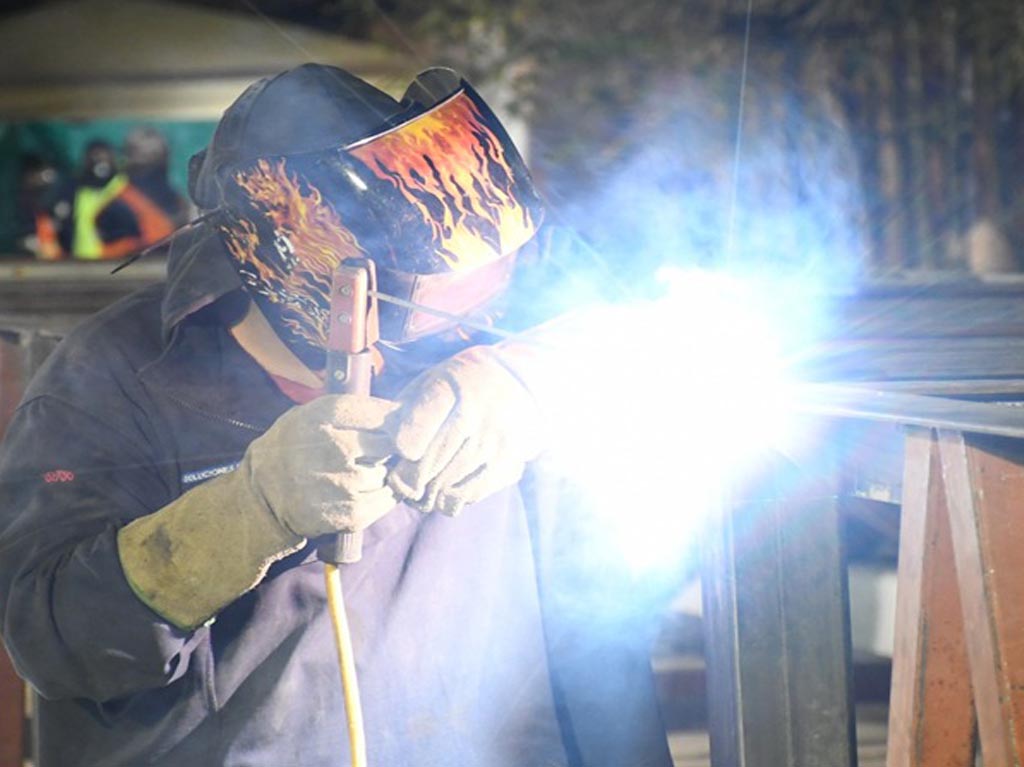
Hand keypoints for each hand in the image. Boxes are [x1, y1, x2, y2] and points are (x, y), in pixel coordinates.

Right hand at [246, 394, 400, 535]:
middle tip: (376, 450)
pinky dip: (382, 494)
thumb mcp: (312, 413)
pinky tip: (362, 490)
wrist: (262, 495)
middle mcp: (337, 446)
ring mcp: (345, 482)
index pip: (384, 413)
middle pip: (392, 443)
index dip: (395, 420)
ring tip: (360, 471)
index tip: (393, 424)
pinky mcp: (351, 513)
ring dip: (383, 472)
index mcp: (326, 415)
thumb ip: (354, 410)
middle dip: (390, 446)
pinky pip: (387, 499)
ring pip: (390, 472)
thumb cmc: (294, 447)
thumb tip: (404, 411)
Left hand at [387, 345, 546, 515]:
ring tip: (421, 492)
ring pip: (447, 483)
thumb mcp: (431, 381)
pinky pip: (470, 494)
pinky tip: (446, 492)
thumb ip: (406, 409)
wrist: (520, 383)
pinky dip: (452, 500)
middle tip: (402, 483)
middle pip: (429, 462)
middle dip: (409, 479)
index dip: (404, 446)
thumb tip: (381, 444)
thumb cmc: (462, 385)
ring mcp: (495, 441)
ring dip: (428, 494)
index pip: (418, 427)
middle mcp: (476, 413)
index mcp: (451, 387)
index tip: (402, 451)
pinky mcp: (509, 462)